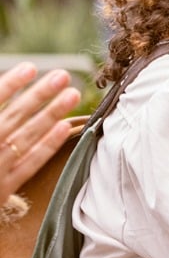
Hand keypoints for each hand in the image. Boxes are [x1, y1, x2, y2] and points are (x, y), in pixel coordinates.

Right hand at [0, 63, 79, 197]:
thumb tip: (10, 85)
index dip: (8, 86)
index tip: (31, 67)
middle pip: (12, 119)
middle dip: (38, 96)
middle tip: (63, 75)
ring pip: (24, 139)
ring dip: (50, 115)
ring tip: (73, 94)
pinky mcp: (2, 190)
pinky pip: (28, 165)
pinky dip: (46, 146)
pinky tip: (65, 127)